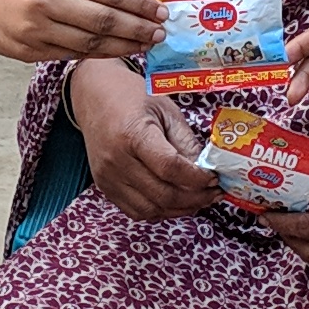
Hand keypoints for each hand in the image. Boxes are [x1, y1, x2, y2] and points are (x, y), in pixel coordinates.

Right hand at [0, 0, 166, 64]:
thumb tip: (132, 1)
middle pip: (104, 21)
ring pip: (90, 44)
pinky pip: (71, 55)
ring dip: (123, 47)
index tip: (159, 11)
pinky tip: (115, 51)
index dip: (139, 4)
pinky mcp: (28, 51)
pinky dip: (97, 55)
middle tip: (160, 33)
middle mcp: (46, 1)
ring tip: (144, 45)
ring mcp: (36, 29)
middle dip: (138, 29)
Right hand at [70, 63, 221, 222]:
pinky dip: (160, 211)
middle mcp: (116, 160)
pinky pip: (137, 212)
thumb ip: (186, 143)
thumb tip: (208, 170)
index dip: (197, 178)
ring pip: (151, 209)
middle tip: (213, 193)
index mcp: (132, 134)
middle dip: (195, 198)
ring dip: (180, 209)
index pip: (170, 168)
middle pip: (162, 194)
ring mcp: (108, 177)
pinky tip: (176, 201)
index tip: (215, 178)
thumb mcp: (166, 111)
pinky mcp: (105, 187)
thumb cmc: (132, 98)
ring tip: (199, 200)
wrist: (94, 97)